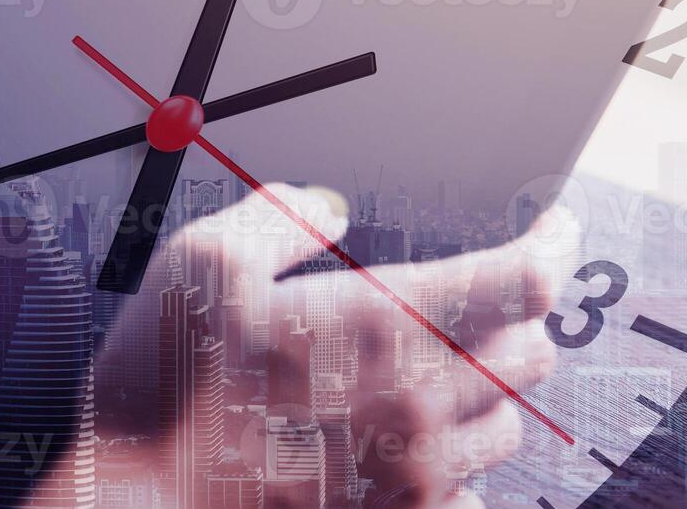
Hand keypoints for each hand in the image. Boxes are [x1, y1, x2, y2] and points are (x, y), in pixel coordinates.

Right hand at [93, 183, 575, 508]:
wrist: (134, 503)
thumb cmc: (162, 384)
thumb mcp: (203, 261)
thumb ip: (278, 218)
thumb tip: (326, 208)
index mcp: (384, 326)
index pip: (524, 282)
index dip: (552, 244)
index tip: (552, 226)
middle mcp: (419, 405)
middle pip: (532, 354)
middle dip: (517, 316)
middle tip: (479, 297)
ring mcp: (412, 476)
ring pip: (509, 426)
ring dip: (490, 389)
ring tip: (439, 368)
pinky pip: (470, 496)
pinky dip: (459, 464)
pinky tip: (409, 444)